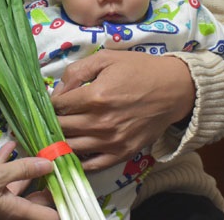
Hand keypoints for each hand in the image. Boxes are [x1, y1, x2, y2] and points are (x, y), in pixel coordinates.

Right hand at [0, 142, 58, 219]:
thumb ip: (23, 170)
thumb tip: (49, 164)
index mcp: (13, 210)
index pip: (46, 215)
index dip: (62, 206)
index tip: (74, 191)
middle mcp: (7, 207)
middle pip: (35, 198)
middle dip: (48, 183)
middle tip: (62, 166)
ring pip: (20, 184)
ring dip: (29, 168)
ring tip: (42, 150)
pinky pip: (2, 174)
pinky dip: (9, 160)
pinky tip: (13, 144)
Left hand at [51, 50, 194, 170]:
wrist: (173, 89)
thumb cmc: (139, 70)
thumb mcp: (106, 58)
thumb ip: (76, 71)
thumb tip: (57, 91)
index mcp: (95, 97)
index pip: (57, 106)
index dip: (49, 103)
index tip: (50, 102)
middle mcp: (100, 122)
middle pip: (61, 128)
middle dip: (52, 121)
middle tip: (50, 117)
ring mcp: (111, 141)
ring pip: (71, 148)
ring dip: (60, 141)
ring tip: (57, 134)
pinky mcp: (122, 153)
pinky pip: (92, 165)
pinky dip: (78, 160)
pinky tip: (74, 152)